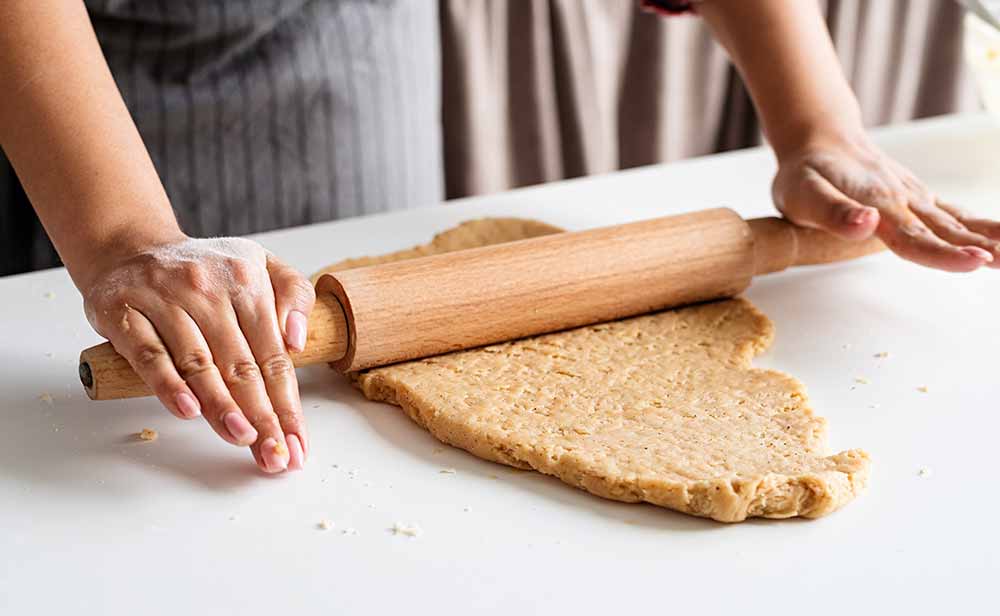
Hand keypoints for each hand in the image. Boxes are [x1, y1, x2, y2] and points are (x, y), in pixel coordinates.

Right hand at [82, 236, 315, 472]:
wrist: (132, 246)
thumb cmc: (206, 269)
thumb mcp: (261, 263)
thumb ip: (293, 294)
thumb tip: (297, 340)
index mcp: (247, 282)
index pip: (274, 355)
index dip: (287, 404)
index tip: (297, 442)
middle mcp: (208, 290)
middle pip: (241, 366)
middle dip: (262, 416)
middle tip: (275, 455)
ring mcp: (164, 300)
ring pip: (199, 364)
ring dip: (221, 406)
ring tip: (242, 438)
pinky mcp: (124, 313)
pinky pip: (150, 354)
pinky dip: (169, 384)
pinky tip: (189, 410)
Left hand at [772, 131, 999, 271]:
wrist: (819, 140)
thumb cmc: (805, 172)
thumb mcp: (802, 194)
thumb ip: (833, 213)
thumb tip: (866, 224)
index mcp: (879, 204)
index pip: (915, 236)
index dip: (943, 254)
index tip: (975, 261)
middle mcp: (904, 200)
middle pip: (946, 231)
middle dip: (981, 248)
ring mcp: (914, 197)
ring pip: (957, 221)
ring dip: (990, 236)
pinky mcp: (916, 196)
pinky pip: (953, 213)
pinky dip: (980, 225)